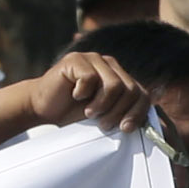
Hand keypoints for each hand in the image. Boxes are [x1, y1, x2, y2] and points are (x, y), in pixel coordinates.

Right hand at [24, 51, 152, 132]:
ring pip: (114, 85)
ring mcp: (93, 59)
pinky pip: (90, 78)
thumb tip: (146, 126)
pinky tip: (74, 95)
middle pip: (130, 90)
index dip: (137, 112)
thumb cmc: (72, 115)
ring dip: (101, 105)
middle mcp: (110, 65)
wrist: (42, 109)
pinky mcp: (76, 59)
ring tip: (89, 112)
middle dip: (118, 112)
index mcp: (120, 78)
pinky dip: (83, 93)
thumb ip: (122, 114)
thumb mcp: (103, 116)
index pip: (141, 94)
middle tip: (103, 124)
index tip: (125, 128)